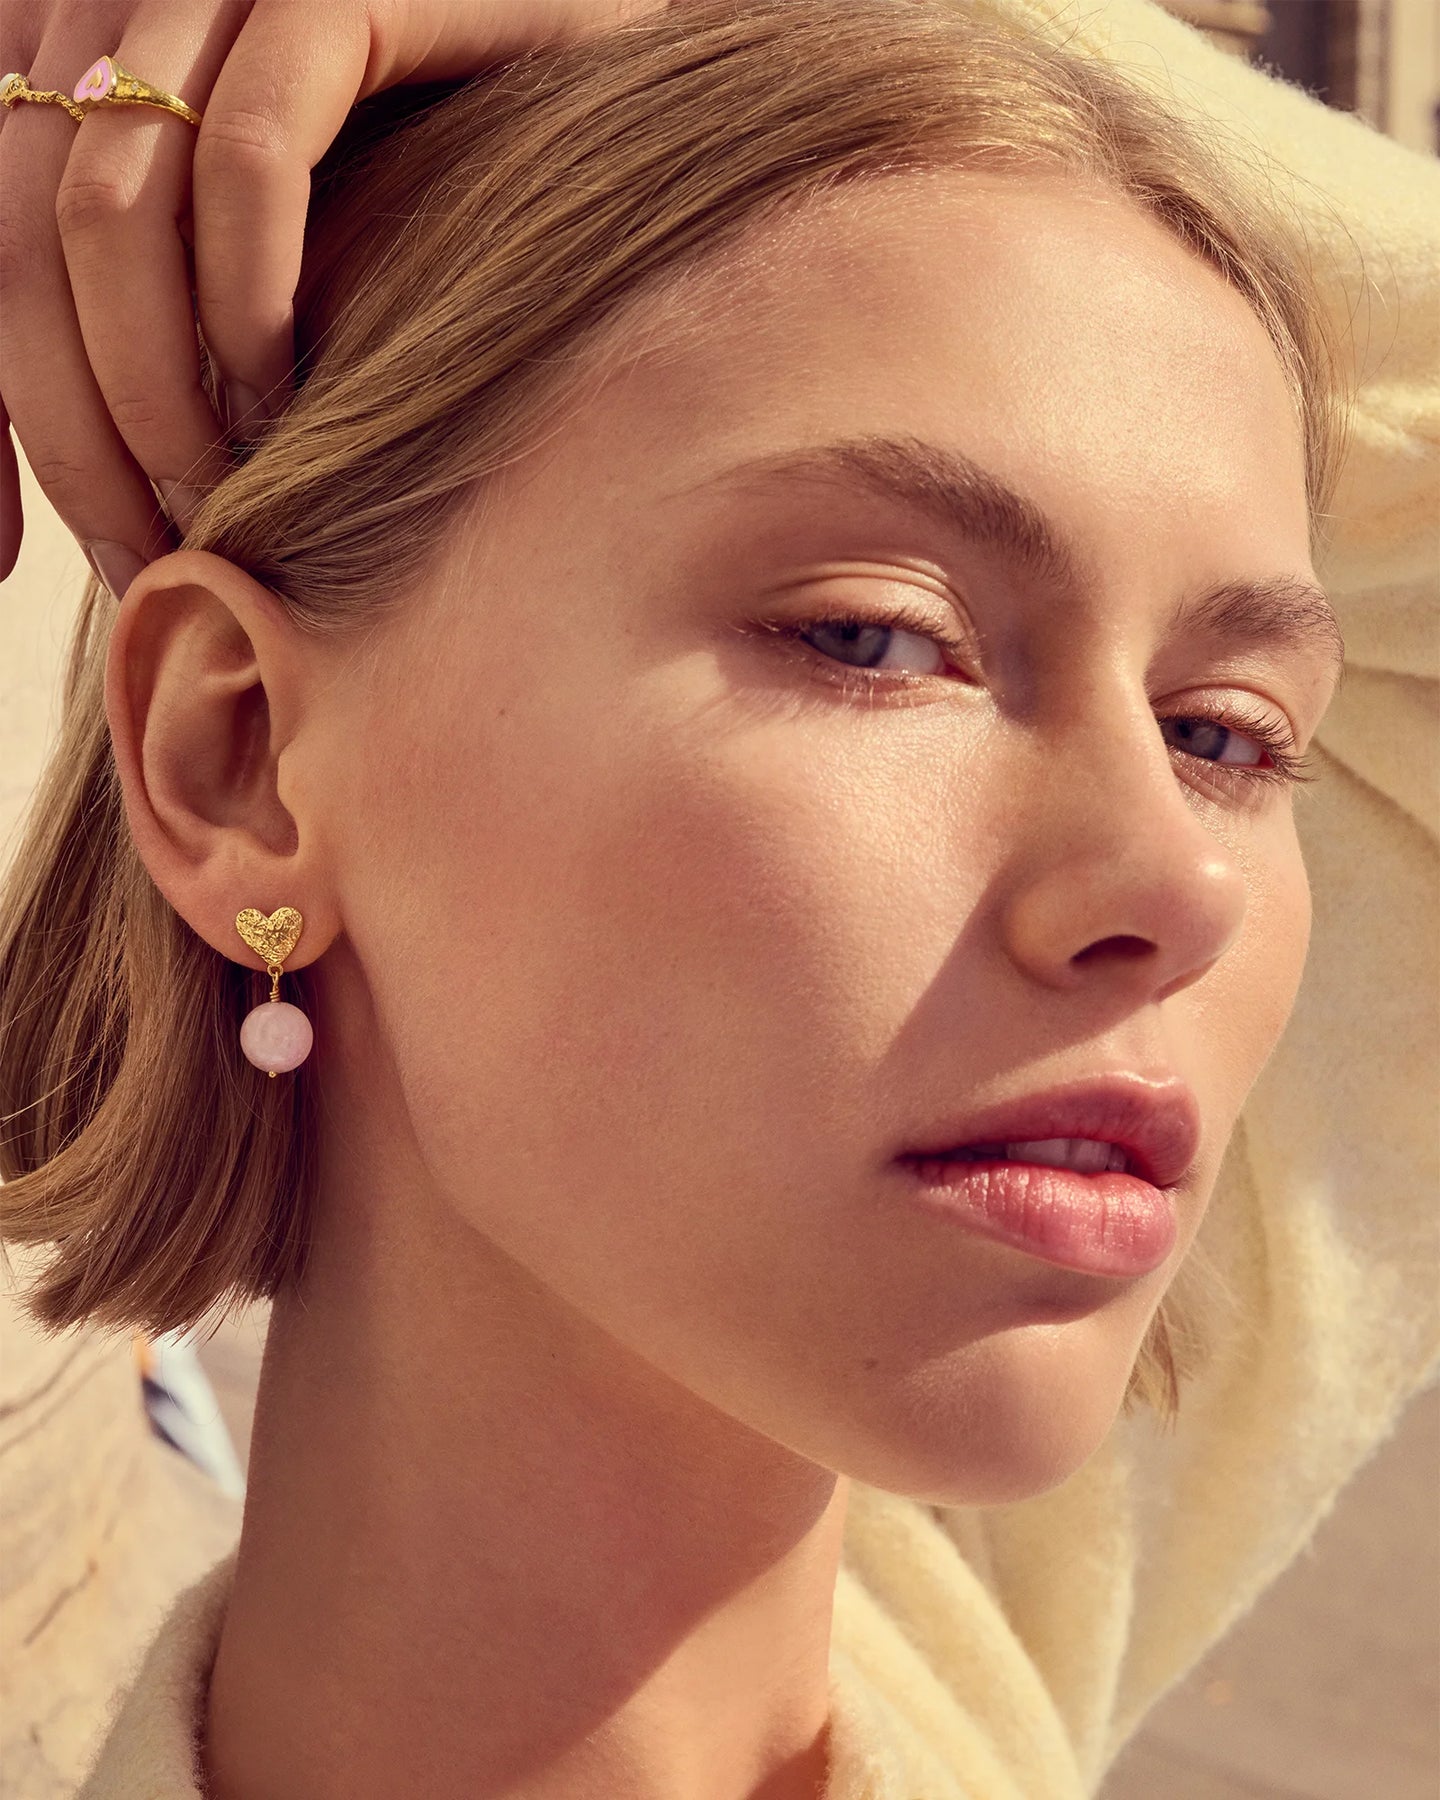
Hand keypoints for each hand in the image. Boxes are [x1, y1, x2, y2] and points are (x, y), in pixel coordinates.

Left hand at [0, 0, 668, 593]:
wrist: (618, 104)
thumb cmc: (438, 206)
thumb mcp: (260, 289)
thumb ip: (142, 354)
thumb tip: (28, 540)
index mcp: (67, 65)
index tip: (8, 561)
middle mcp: (115, 5)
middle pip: (19, 244)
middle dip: (73, 433)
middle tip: (155, 558)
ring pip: (109, 208)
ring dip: (153, 387)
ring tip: (219, 495)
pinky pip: (260, 150)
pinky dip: (253, 289)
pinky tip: (287, 384)